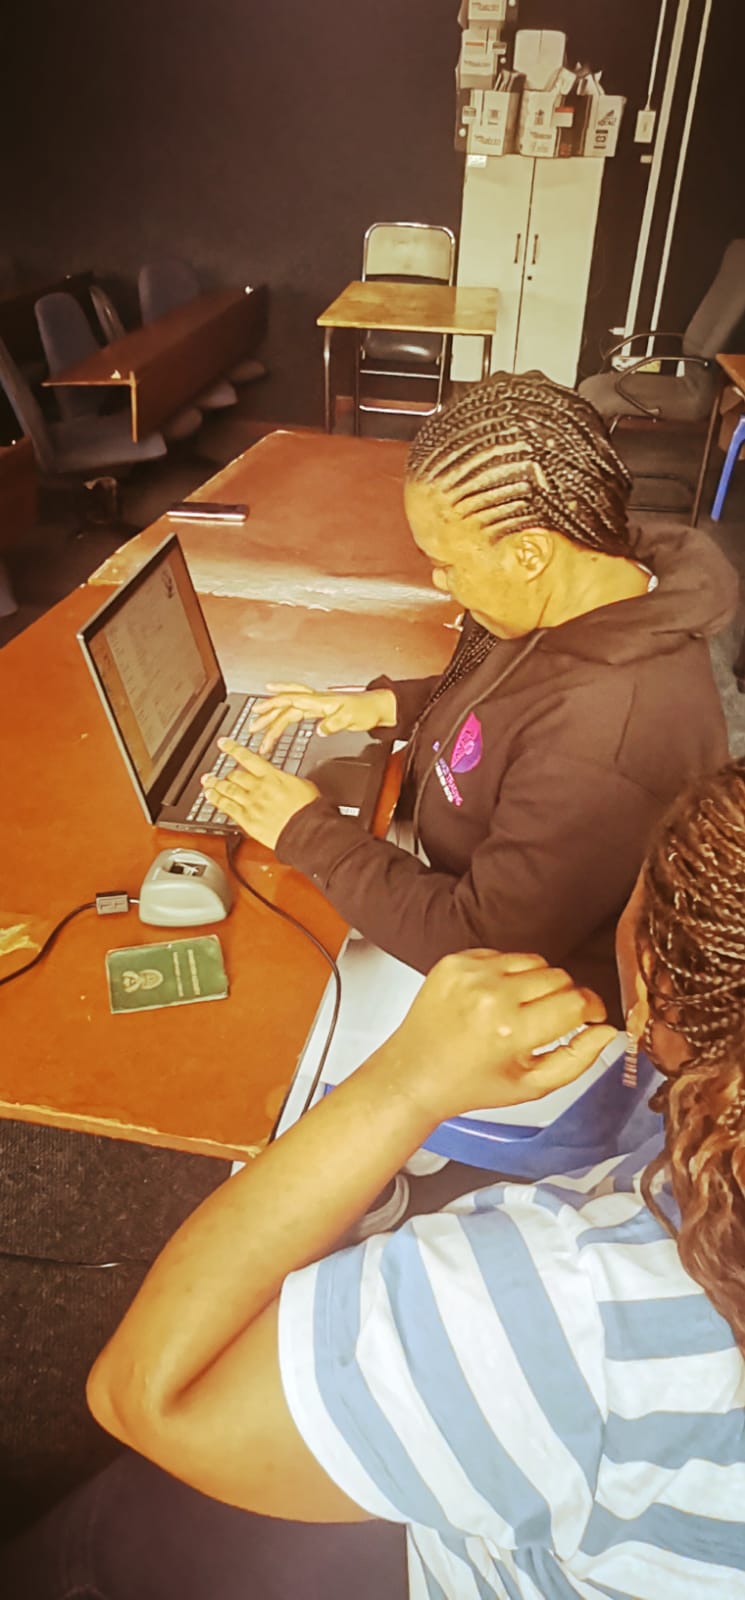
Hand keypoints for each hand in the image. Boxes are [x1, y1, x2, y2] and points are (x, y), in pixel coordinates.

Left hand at [201, 740, 319, 848]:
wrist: (307, 831)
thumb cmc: (309, 810)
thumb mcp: (303, 785)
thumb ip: (286, 780)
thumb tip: (283, 779)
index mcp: (272, 776)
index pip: (247, 757)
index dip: (232, 749)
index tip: (223, 743)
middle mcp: (258, 787)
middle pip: (234, 775)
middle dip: (224, 774)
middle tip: (215, 772)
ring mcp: (251, 803)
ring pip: (227, 789)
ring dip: (215, 784)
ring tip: (207, 781)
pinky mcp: (247, 819)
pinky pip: (226, 807)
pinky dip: (216, 800)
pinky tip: (209, 796)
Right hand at [248, 682, 396, 755]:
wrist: (378, 707)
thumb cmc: (366, 709)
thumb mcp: (352, 718)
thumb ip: (335, 723)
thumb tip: (319, 728)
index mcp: (320, 701)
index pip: (291, 699)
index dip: (274, 704)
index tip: (259, 710)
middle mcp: (315, 702)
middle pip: (285, 705)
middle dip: (267, 714)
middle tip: (253, 726)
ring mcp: (316, 706)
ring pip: (288, 711)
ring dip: (273, 720)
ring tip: (259, 731)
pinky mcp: (320, 712)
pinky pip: (296, 714)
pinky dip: (284, 719)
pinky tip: (278, 725)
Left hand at [382, 950, 615, 1125]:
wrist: (413, 1073)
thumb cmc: (470, 1085)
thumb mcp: (531, 1086)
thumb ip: (577, 1060)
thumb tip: (606, 1032)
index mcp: (512, 1031)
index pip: (577, 1002)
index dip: (592, 1010)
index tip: (591, 1017)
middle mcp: (491, 995)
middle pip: (560, 977)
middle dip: (565, 998)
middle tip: (550, 1020)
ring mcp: (470, 973)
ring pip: (534, 961)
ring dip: (538, 982)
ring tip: (521, 1009)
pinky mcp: (455, 961)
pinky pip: (503, 954)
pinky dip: (507, 973)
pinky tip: (495, 999)